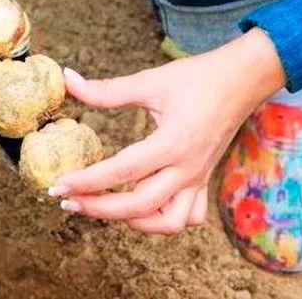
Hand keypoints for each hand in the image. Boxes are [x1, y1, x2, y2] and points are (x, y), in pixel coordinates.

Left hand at [50, 29, 285, 233]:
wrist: (244, 79)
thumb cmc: (198, 78)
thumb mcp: (150, 81)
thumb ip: (106, 89)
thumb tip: (68, 80)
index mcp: (172, 143)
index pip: (120, 172)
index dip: (85, 181)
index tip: (57, 185)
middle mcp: (186, 168)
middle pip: (138, 206)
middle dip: (98, 209)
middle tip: (66, 201)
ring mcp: (198, 178)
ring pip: (169, 223)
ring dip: (134, 222)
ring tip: (105, 208)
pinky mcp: (204, 180)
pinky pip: (187, 216)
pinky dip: (163, 220)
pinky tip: (142, 208)